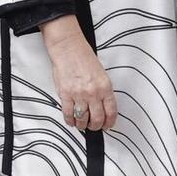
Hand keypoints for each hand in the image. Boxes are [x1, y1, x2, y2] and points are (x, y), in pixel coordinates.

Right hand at [40, 17, 115, 131]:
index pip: (111, 112)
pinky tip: (72, 121)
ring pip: (83, 119)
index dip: (109, 123)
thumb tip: (102, 106)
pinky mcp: (65, 95)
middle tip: (94, 126)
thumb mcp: (101, 74)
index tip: (107, 126)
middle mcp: (93, 92)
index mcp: (105, 87)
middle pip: (97, 119)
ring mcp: (79, 95)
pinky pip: (68, 114)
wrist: (68, 49)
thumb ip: (102, 91)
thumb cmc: (83, 57)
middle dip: (96, 126)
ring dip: (83, 125)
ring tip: (82, 124)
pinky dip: (70, 121)